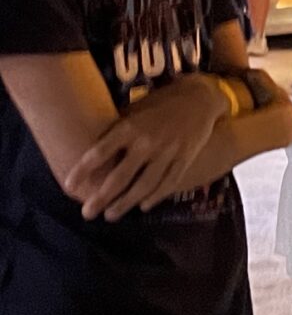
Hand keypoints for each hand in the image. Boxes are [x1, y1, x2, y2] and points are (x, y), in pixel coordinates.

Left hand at [64, 74, 228, 219]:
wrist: (199, 99)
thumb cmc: (159, 104)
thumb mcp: (134, 110)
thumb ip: (117, 131)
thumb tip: (93, 150)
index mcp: (129, 127)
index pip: (99, 153)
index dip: (82, 171)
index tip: (70, 186)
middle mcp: (147, 142)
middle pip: (120, 177)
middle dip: (101, 198)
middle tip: (87, 213)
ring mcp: (168, 153)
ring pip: (144, 186)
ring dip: (125, 203)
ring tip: (111, 215)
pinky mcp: (185, 159)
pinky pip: (168, 183)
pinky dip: (155, 197)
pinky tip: (143, 206)